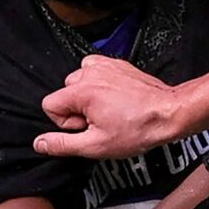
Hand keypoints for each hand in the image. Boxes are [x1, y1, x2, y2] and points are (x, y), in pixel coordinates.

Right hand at [34, 57, 185, 158]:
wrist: (169, 112)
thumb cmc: (138, 129)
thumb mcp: (96, 145)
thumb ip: (63, 144)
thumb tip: (39, 143)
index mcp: (80, 91)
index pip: (49, 105)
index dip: (67, 123)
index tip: (88, 128)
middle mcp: (88, 72)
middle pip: (65, 93)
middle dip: (79, 110)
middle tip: (104, 121)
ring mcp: (103, 65)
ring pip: (80, 82)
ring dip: (90, 97)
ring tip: (112, 110)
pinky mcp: (116, 63)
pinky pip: (95, 72)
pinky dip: (101, 85)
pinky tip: (117, 98)